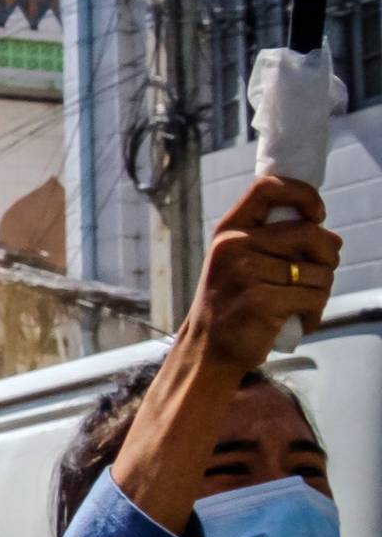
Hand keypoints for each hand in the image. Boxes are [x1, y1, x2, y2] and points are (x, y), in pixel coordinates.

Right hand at [185, 176, 340, 367]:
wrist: (207, 347)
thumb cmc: (232, 303)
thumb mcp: (238, 261)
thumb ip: (272, 241)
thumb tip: (330, 236)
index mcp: (230, 229)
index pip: (268, 188)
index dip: (303, 195)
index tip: (317, 215)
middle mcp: (235, 245)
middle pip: (311, 233)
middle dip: (329, 255)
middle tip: (317, 273)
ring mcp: (246, 272)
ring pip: (320, 272)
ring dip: (321, 292)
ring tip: (300, 303)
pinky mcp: (261, 301)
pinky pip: (314, 299)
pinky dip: (315, 314)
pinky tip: (298, 320)